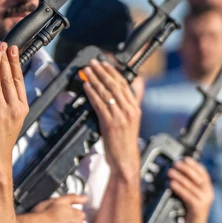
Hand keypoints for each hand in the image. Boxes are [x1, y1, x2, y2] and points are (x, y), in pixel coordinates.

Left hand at [0, 44, 28, 182]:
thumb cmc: (0, 143)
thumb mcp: (11, 119)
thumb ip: (6, 102)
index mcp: (21, 108)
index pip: (19, 79)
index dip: (15, 62)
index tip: (12, 49)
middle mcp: (13, 108)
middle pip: (9, 78)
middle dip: (5, 59)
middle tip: (2, 45)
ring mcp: (1, 113)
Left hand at [82, 59, 140, 174]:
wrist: (125, 159)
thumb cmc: (124, 142)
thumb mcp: (129, 121)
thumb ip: (125, 106)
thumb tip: (120, 93)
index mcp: (135, 108)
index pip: (125, 84)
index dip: (114, 72)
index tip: (105, 63)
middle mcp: (130, 110)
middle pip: (115, 85)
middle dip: (103, 72)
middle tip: (93, 63)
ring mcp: (121, 117)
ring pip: (107, 93)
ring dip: (95, 79)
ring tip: (87, 71)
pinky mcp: (111, 123)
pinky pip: (100, 104)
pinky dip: (92, 93)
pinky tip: (86, 87)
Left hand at [169, 159, 213, 222]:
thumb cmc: (190, 212)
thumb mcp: (191, 197)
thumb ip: (189, 187)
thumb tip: (178, 173)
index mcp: (208, 190)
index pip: (204, 174)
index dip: (195, 165)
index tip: (186, 159)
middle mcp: (208, 194)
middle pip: (198, 177)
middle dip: (186, 169)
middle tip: (175, 164)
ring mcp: (204, 201)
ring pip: (191, 185)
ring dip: (179, 177)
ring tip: (170, 172)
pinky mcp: (198, 207)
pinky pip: (187, 195)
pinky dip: (179, 188)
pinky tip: (172, 184)